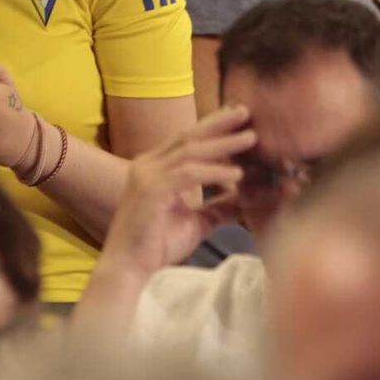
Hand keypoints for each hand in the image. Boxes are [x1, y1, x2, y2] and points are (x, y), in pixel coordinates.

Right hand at [99, 105, 255, 279]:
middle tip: (246, 111)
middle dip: (219, 123)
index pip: (186, 140)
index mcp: (154, 167)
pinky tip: (236, 174)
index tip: (239, 119)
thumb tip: (248, 198)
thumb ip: (219, 206)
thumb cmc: (156, 245)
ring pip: (190, 151)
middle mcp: (147, 165)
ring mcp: (147, 175)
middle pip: (188, 136)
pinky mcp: (151, 190)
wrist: (128, 267)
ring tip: (250, 138)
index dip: (213, 127)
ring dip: (223, 143)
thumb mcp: (197, 221)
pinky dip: (213, 171)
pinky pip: (188, 173)